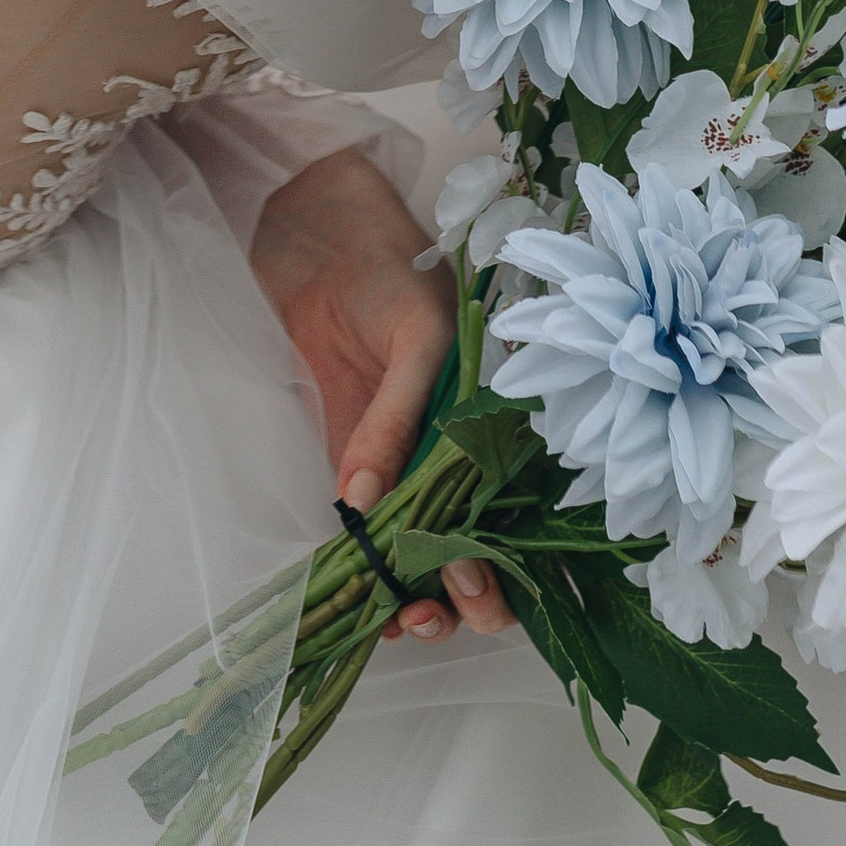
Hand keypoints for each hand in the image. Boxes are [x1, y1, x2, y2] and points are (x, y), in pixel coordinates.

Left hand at [248, 147, 512, 649]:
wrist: (319, 228)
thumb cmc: (390, 265)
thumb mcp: (418, 335)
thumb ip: (396, 418)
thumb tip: (366, 506)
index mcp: (502, 423)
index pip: (527, 514)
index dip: (511, 563)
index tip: (475, 584)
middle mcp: (463, 453)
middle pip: (484, 551)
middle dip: (468, 599)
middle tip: (433, 610)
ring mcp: (408, 461)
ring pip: (429, 555)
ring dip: (418, 599)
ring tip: (397, 617)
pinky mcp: (356, 458)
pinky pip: (373, 528)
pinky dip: (371, 568)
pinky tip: (363, 595)